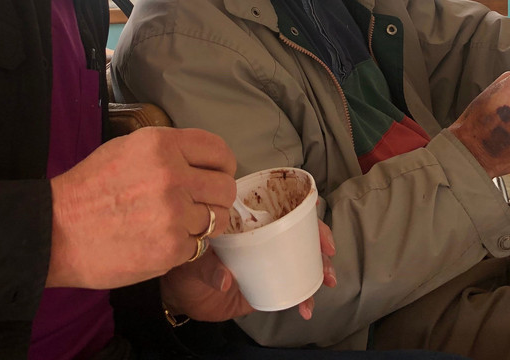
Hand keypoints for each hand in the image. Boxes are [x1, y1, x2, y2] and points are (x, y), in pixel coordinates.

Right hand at [47, 127, 236, 289]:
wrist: (57, 231)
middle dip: (216, 198)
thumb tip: (203, 163)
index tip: (217, 175)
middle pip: (225, 188)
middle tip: (198, 205)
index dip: (223, 166)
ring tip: (174, 224)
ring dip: (200, 225)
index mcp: (162, 145)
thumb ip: (168, 151)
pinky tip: (159, 241)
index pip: (219, 150)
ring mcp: (174, 214)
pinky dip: (183, 247)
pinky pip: (198, 247)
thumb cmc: (89, 188)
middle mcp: (173, 175)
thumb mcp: (127, 149)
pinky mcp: (171, 248)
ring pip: (216, 221)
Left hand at [160, 220, 337, 321]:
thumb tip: (225, 279)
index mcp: (244, 220)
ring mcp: (268, 260)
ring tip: (326, 280)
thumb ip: (209, 268)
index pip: (275, 203)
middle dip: (318, 238)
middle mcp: (261, 236)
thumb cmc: (184, 267)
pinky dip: (304, 296)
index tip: (314, 209)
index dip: (299, 203)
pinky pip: (293, 286)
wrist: (181, 298)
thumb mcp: (194, 261)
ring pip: (302, 256)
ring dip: (319, 266)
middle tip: (327, 252)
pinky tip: (306, 306)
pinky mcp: (270, 283)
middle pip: (298, 230)